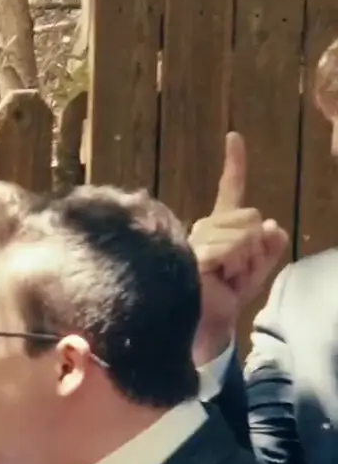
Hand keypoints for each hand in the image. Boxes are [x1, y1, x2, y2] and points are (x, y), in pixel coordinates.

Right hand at [189, 131, 288, 358]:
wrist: (206, 326)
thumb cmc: (225, 299)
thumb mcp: (257, 271)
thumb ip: (269, 248)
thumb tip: (272, 226)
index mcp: (217, 228)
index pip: (229, 192)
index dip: (234, 164)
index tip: (234, 137)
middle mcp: (202, 228)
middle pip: (251, 216)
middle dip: (255, 248)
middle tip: (236, 273)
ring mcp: (194, 240)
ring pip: (245, 232)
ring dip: (247, 260)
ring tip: (226, 279)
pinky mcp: (192, 253)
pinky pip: (233, 246)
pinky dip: (236, 265)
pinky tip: (219, 278)